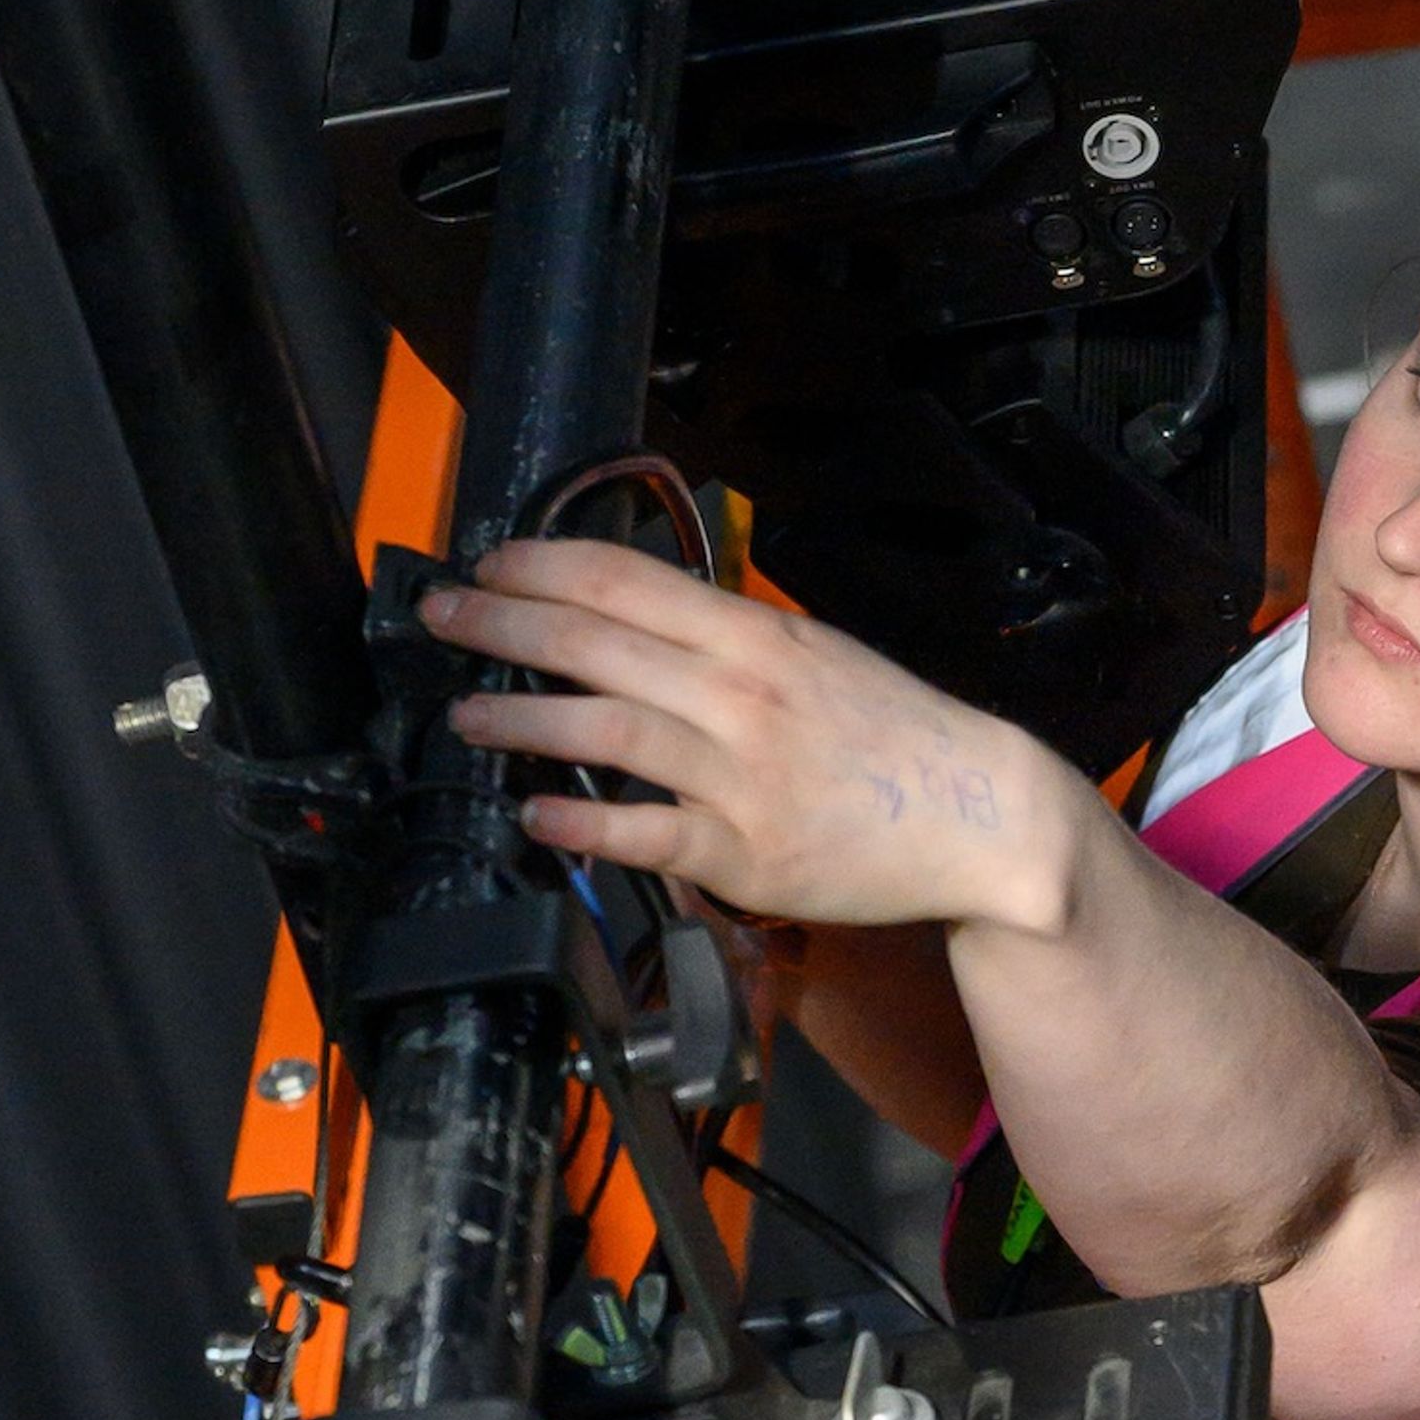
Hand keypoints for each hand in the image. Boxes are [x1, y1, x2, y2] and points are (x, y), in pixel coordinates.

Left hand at [418, 541, 1075, 935]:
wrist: (977, 816)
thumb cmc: (890, 735)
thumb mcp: (812, 656)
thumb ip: (722, 639)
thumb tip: (627, 618)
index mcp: (755, 635)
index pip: (624, 578)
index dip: (541, 564)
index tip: (488, 564)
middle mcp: (740, 696)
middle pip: (596, 642)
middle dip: (503, 624)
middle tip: (442, 618)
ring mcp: (740, 777)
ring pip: (606, 731)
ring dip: (521, 719)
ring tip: (466, 715)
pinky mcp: (744, 854)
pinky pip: (644, 834)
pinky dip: (581, 824)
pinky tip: (534, 815)